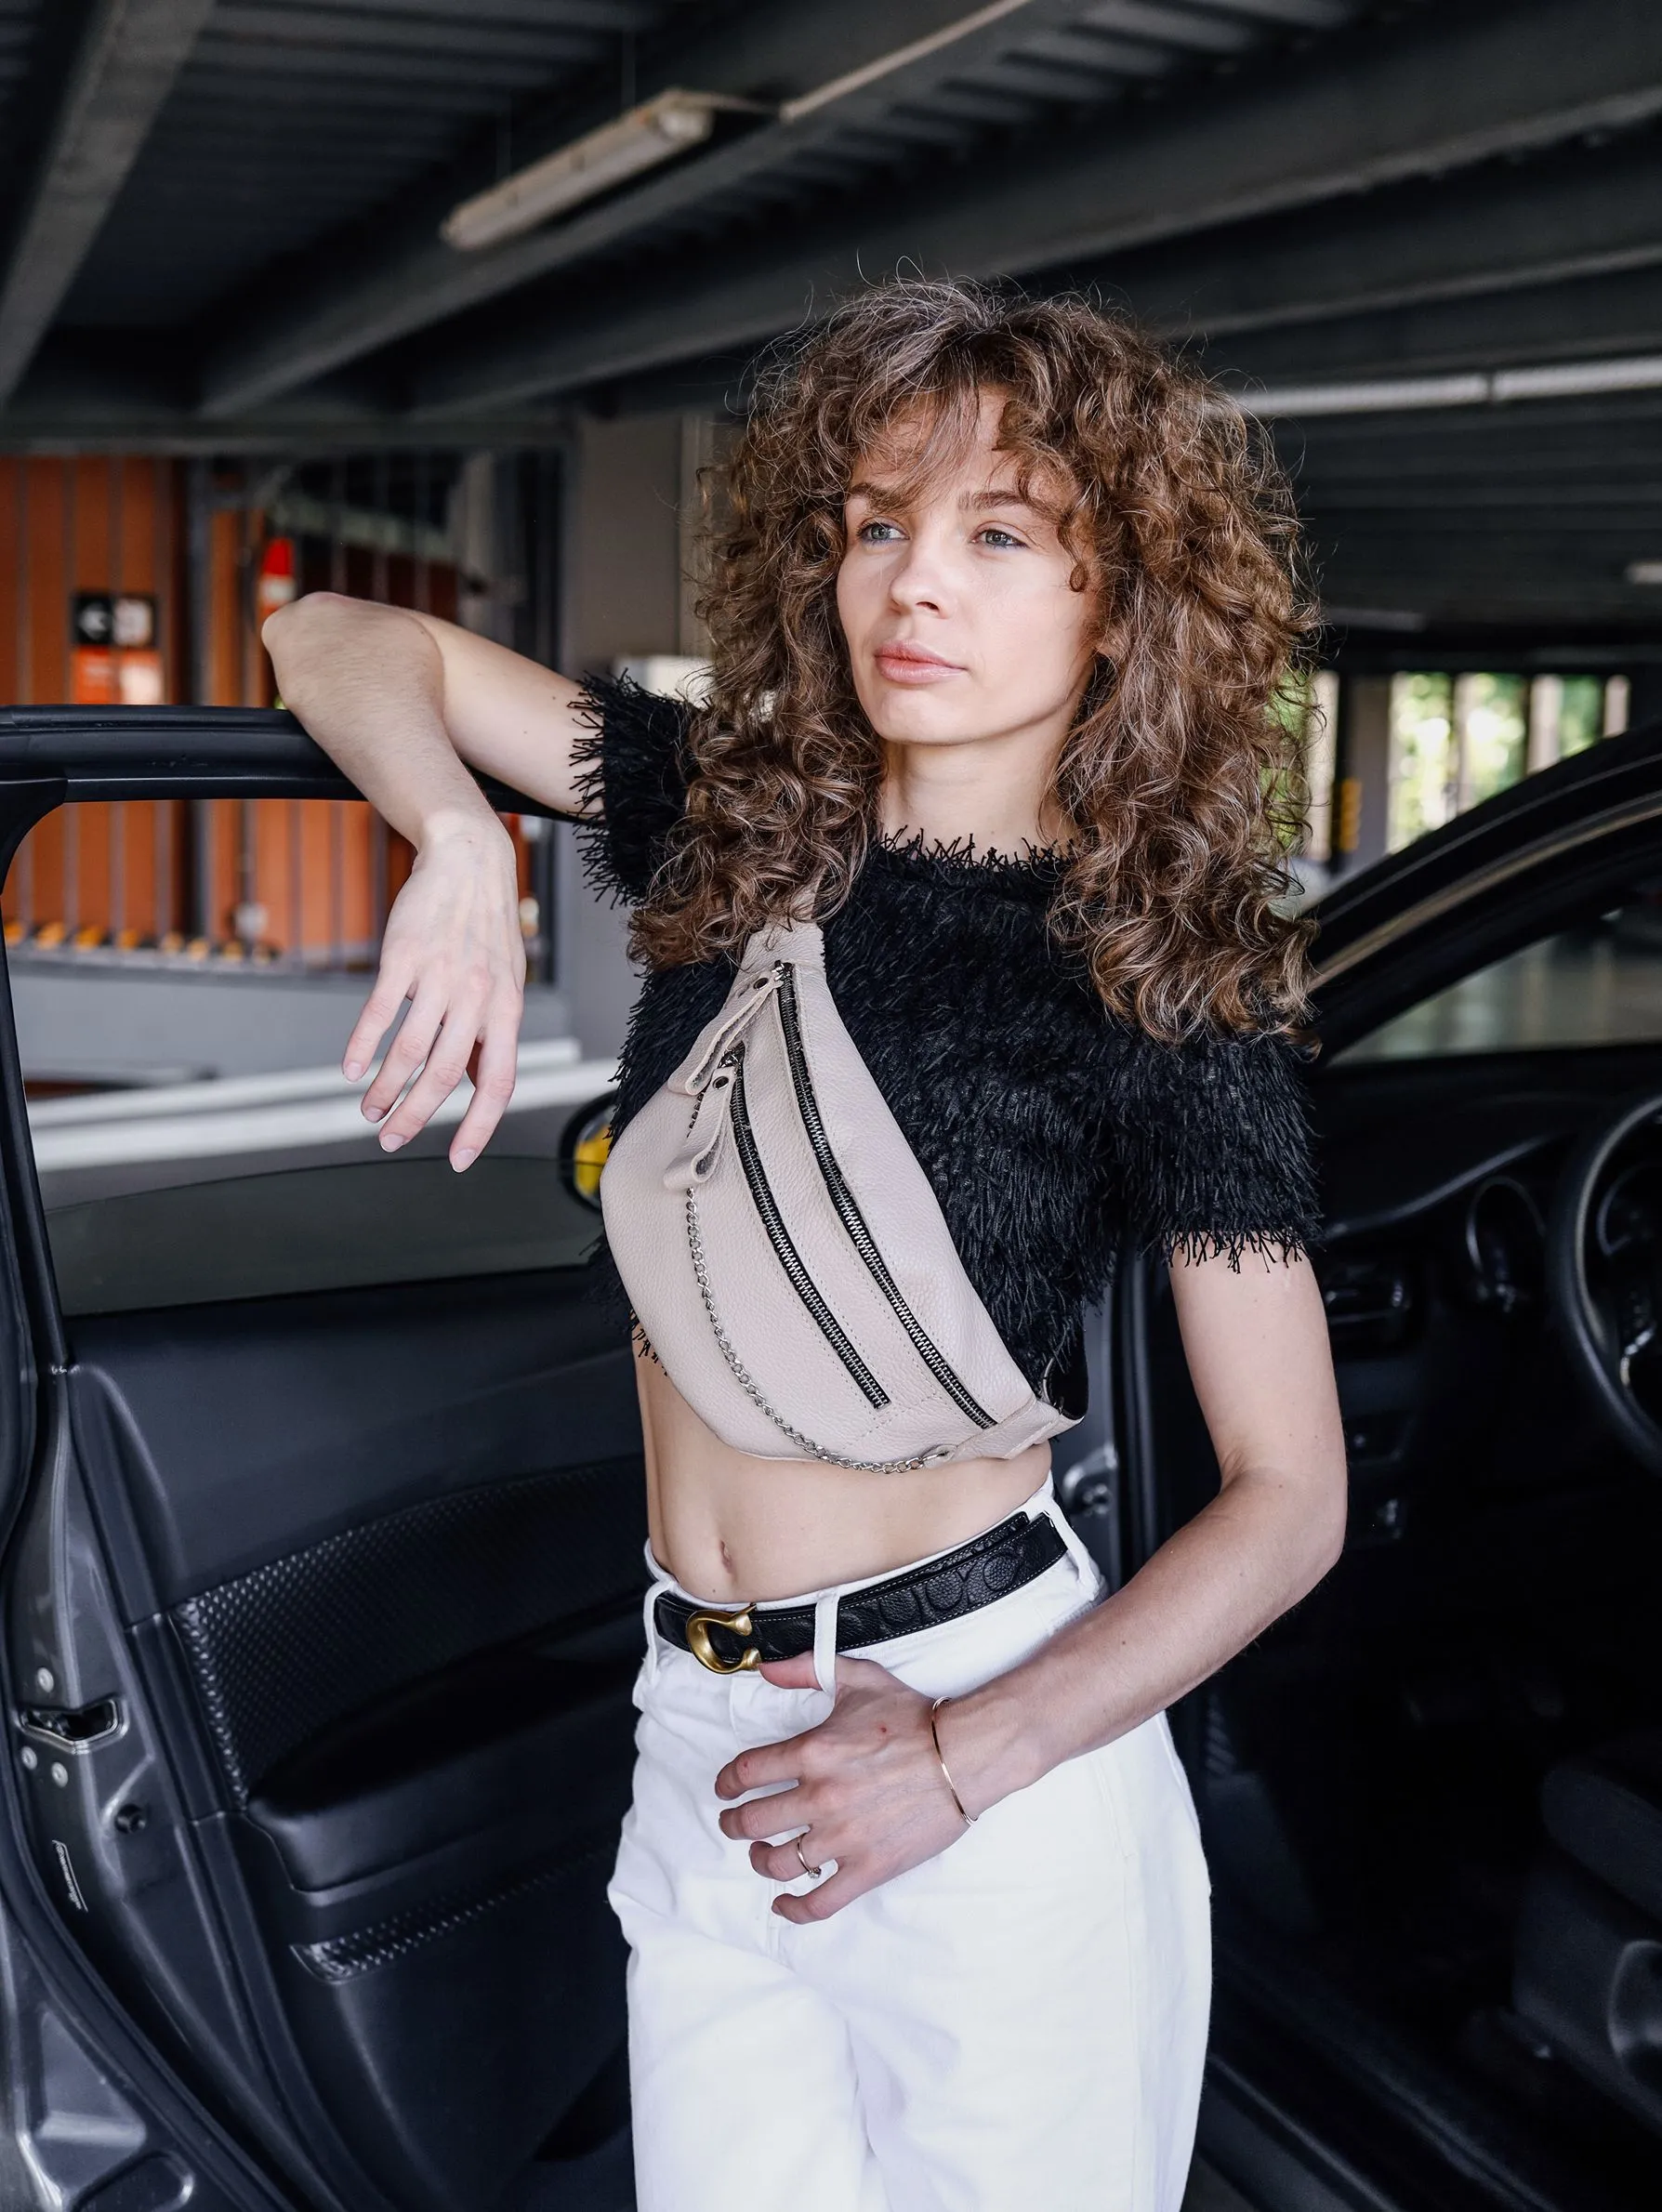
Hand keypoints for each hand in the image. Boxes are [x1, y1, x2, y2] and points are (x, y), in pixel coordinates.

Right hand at [344, 814, 525, 1170]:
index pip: (499, 1084)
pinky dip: (364, 1044)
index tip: (458, 1160)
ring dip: (387, 1087)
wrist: (470, 862)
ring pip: (411, 1049)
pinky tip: (352, 1068)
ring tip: (369, 1108)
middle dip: (416, 1116)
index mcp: (506, 1012)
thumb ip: (491, 1036)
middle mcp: (477, 998)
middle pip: (446, 1075)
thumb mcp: (505, 985)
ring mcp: (440, 977)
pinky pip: (381, 1011)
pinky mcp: (405, 956)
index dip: (479, 1127)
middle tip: (391, 1139)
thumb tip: (480, 1088)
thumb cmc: (486, 929)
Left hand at [714, 1655, 972, 1922]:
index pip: (746, 1773)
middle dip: (735, 1825)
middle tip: (734, 1824)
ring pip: (780, 1863)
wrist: (963, 1755)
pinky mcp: (868, 1868)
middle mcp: (820, 1797)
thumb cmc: (913, 1718)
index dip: (726, 1784)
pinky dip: (794, 1908)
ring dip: (761, 1861)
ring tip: (761, 1855)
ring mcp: (843, 1838)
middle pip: (754, 1822)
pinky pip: (819, 1901)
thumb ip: (805, 1670)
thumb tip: (765, 1670)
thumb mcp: (858, 1679)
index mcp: (813, 1752)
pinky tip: (784, 1903)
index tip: (724, 1790)